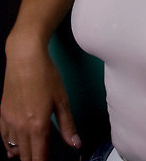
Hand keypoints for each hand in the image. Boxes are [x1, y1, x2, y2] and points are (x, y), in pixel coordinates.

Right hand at [1, 38, 79, 160]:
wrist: (25, 58)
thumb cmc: (45, 75)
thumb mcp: (62, 99)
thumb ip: (67, 125)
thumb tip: (75, 143)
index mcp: (38, 126)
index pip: (39, 157)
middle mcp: (21, 127)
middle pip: (26, 156)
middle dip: (35, 159)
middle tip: (44, 157)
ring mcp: (10, 121)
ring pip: (14, 149)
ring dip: (23, 154)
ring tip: (31, 154)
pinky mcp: (3, 113)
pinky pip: (4, 138)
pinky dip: (9, 146)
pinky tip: (13, 148)